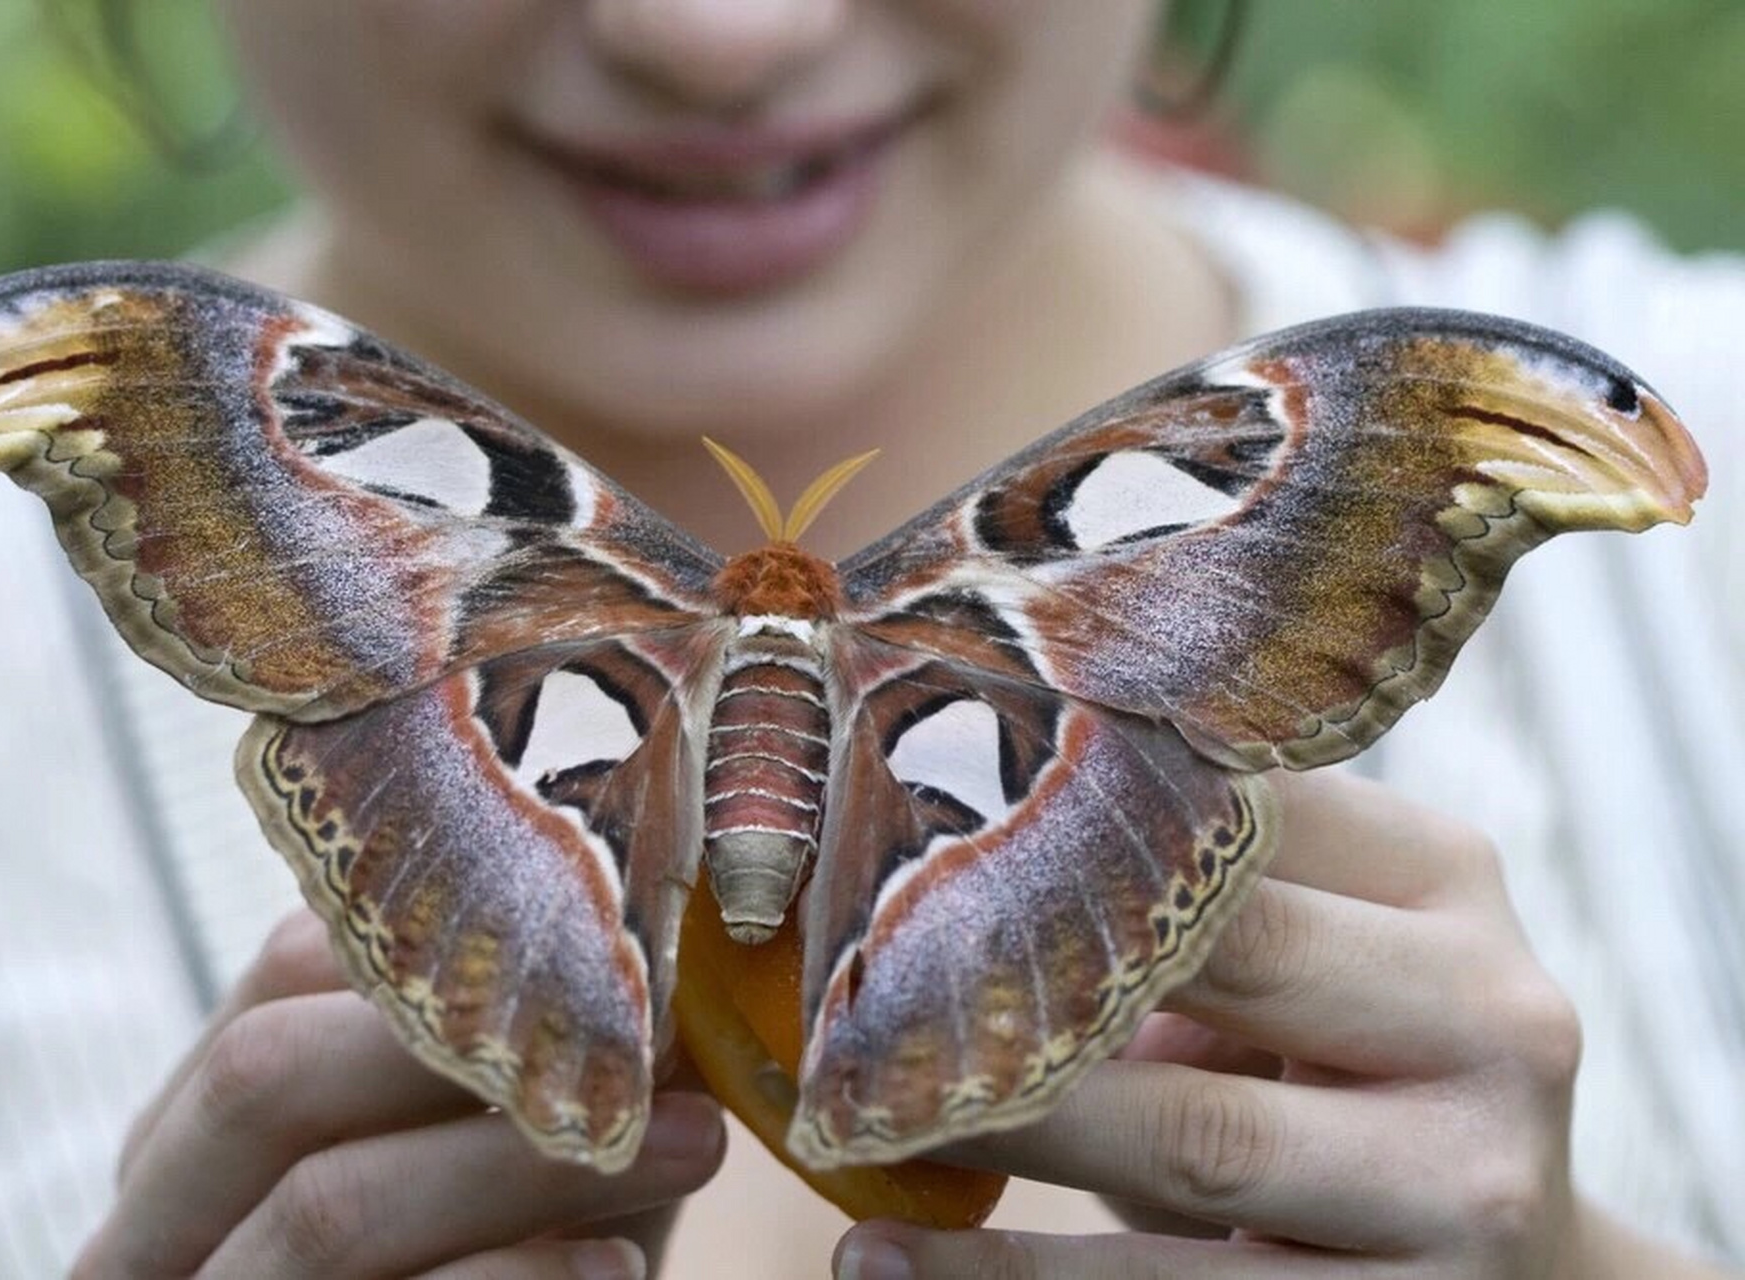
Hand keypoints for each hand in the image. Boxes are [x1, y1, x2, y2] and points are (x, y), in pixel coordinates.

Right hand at [74, 909, 725, 1278]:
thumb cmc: (514, 1262)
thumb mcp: (515, 1153)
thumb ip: (542, 1059)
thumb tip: (650, 946)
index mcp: (204, 1121)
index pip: (282, 968)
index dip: (441, 949)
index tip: (609, 950)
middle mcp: (163, 1208)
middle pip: (264, 1075)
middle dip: (467, 1049)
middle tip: (642, 1042)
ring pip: (330, 1206)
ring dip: (525, 1166)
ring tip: (693, 1144)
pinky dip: (515, 1278)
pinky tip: (617, 1266)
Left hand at [833, 772, 1720, 1278]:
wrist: (1506, 1257)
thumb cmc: (1335, 1065)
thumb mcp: (1303, 949)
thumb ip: (1186, 888)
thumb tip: (922, 834)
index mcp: (1446, 881)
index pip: (1247, 805)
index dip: (1078, 800)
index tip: (911, 799)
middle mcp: (1492, 1012)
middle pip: (1227, 954)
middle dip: (1027, 954)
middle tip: (857, 956)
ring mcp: (1471, 1179)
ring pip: (1192, 1140)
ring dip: (997, 1124)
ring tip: (848, 1115)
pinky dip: (1015, 1278)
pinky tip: (881, 1260)